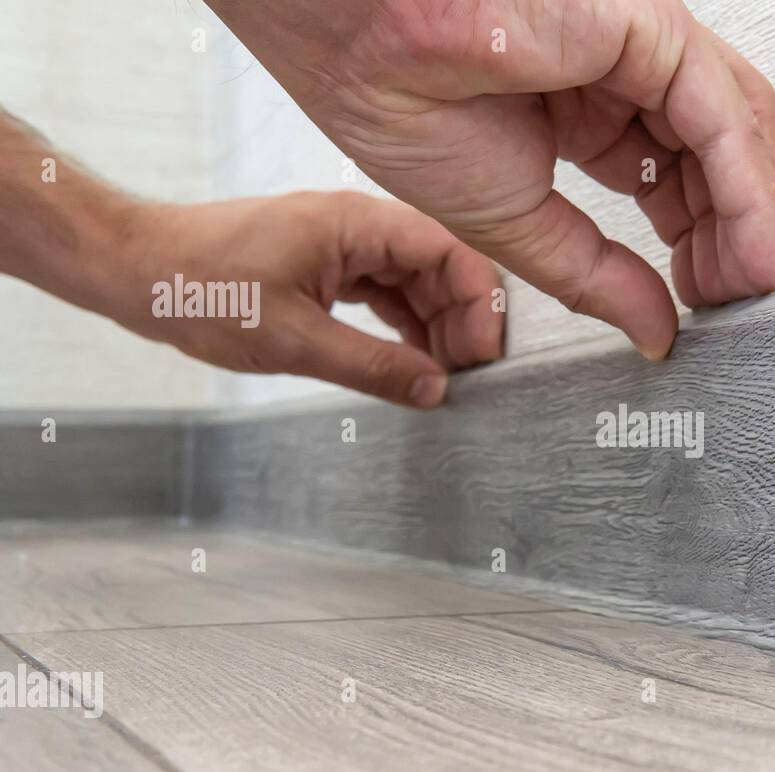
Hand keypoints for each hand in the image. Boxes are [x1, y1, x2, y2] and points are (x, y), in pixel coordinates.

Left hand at [114, 192, 502, 407]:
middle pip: (439, 267)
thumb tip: (435, 390)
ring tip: (443, 377)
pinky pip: (384, 294)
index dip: (479, 301)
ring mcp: (341, 245)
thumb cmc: (201, 290)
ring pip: (414, 283)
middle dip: (461, 321)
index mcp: (355, 224)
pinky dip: (404, 327)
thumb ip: (373, 366)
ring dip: (435, 328)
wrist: (137, 272)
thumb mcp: (294, 340)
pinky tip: (411, 362)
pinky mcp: (325, 266)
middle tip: (466, 377)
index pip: (448, 251)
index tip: (485, 354)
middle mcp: (356, 226)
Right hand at [208, 0, 774, 359]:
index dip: (698, 241)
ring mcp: (636, 47)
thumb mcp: (517, 228)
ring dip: (750, 219)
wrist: (351, 46)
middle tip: (740, 300)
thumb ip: (596, 279)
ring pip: (732, 131)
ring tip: (754, 286)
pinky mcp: (647, 27)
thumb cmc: (397, 103)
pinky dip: (746, 190)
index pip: (669, 177)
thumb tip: (658, 331)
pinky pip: (721, 113)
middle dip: (731, 236)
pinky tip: (753, 247)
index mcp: (581, 110)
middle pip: (712, 157)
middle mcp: (617, 76)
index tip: (708, 298)